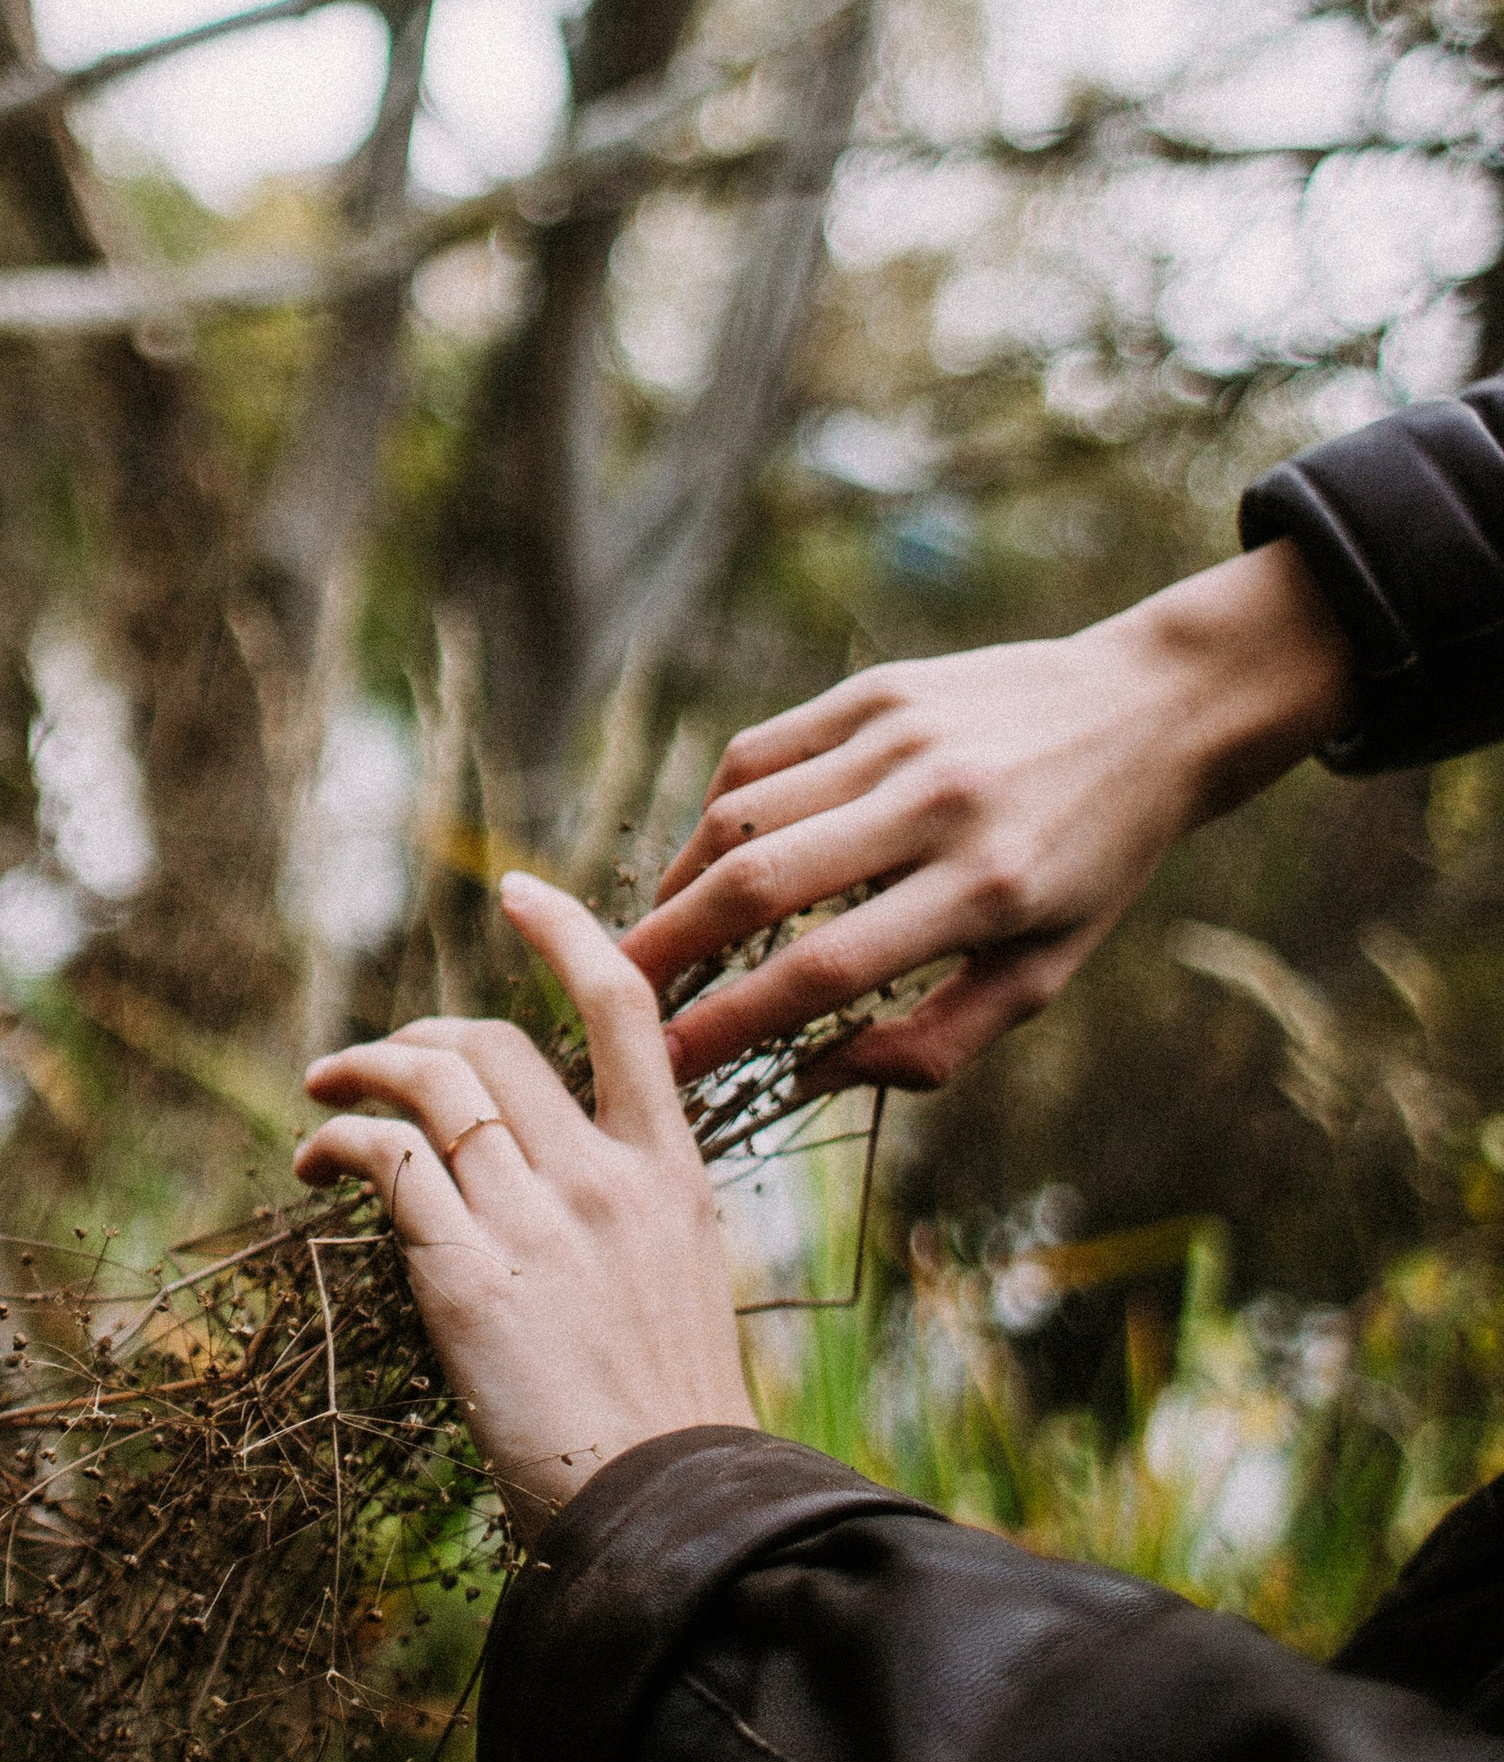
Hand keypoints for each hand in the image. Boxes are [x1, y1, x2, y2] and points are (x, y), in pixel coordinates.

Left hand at [292, 872, 749, 1544]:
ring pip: (433, 1083)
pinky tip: (315, 1161)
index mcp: (672, 1176)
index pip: (626, 1009)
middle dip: (419, 1033)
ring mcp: (535, 1221)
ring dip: (361, 1070)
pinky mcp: (465, 1276)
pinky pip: (387, 1161)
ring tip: (322, 1090)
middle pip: (496, 1042)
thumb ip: (628, 1213)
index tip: (515, 892)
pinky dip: (339, 1142)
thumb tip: (556, 1178)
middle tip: (374, 1061)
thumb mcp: (683, 1285)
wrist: (669, 1512)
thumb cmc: (670, 1421)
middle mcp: (604, 1178)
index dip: (566, 932)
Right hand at [623, 540, 1355, 1093]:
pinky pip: (763, 752)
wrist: (1149, 711)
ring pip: (743, 810)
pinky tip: (706, 857)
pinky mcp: (876, 688)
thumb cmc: (1095, 861)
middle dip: (668, 947)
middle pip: (758, 881)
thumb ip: (938, 1041)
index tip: (668, 1062)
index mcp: (986, 889)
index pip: (824, 967)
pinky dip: (717, 811)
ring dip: (680, 880)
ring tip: (656, 934)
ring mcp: (899, 735)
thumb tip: (817, 1072)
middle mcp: (934, 804)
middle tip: (613, 994)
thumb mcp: (1046, 972)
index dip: (731, 1021)